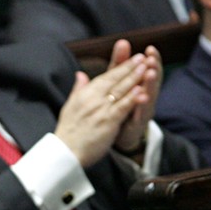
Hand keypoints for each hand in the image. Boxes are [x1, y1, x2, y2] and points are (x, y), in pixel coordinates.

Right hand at [54, 50, 150, 166]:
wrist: (64, 152)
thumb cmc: (68, 132)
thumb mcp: (69, 106)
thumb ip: (78, 89)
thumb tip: (80, 74)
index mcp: (85, 94)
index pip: (106, 77)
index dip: (121, 67)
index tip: (133, 58)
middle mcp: (93, 99)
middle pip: (114, 80)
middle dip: (130, 68)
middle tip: (142, 57)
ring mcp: (101, 110)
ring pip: (120, 91)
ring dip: (134, 78)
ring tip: (146, 68)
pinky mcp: (107, 122)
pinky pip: (122, 108)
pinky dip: (132, 99)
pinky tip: (141, 91)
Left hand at [107, 40, 161, 156]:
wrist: (118, 135)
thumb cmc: (121, 104)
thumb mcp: (119, 82)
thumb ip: (120, 64)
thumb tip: (122, 41)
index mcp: (142, 85)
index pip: (148, 69)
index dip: (151, 59)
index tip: (149, 48)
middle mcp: (147, 96)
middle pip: (153, 81)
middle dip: (154, 69)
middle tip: (152, 58)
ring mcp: (144, 110)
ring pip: (149, 96)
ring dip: (150, 85)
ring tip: (150, 73)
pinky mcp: (138, 123)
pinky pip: (140, 113)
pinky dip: (141, 105)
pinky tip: (142, 97)